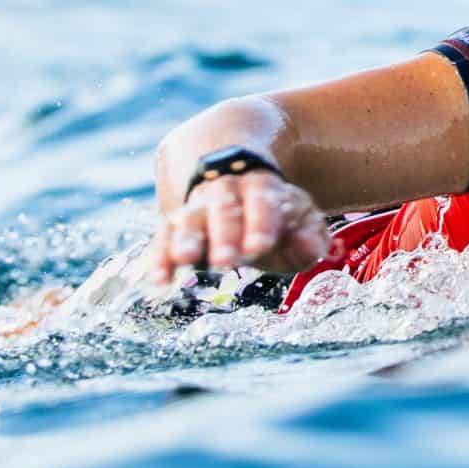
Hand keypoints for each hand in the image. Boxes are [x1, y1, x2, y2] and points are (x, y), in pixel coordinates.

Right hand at [148, 172, 333, 284]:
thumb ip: (309, 239)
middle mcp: (226, 193)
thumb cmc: (277, 220)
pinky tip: (159, 279)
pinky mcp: (175, 228)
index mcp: (263, 188)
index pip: (262, 202)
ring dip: (186, 240)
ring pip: (189, 220)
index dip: (261, 224)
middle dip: (225, 235)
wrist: (240, 193)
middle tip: (226, 261)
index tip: (259, 247)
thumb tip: (308, 247)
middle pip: (224, 209)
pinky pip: (163, 239)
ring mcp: (198, 208)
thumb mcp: (301, 226)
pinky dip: (159, 257)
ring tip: (184, 260)